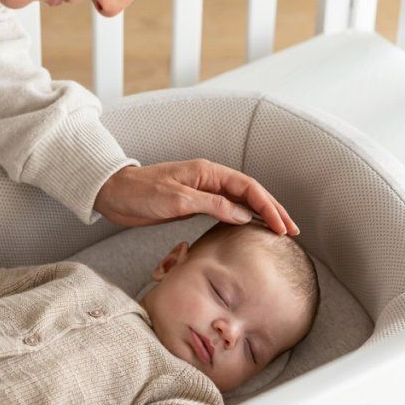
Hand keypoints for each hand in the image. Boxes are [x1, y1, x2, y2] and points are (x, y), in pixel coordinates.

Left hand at [93, 161, 298, 234]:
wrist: (113, 194)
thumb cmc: (140, 193)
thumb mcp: (177, 200)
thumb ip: (211, 205)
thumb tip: (243, 215)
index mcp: (208, 172)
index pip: (248, 188)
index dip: (268, 206)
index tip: (282, 227)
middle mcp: (209, 179)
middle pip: (250, 193)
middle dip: (273, 211)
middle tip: (292, 232)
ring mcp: (202, 191)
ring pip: (240, 202)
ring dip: (260, 216)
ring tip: (278, 232)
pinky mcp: (193, 204)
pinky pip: (226, 210)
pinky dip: (242, 219)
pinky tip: (249, 231)